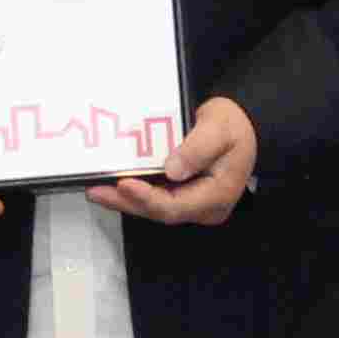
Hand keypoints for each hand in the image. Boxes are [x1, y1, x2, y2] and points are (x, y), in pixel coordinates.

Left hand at [96, 96, 257, 227]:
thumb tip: (172, 169)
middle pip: (160, 211)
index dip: (148, 198)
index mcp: (218, 195)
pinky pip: (155, 198)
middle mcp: (203, 207)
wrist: (242, 125)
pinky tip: (111, 185)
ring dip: (124, 200)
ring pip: (154, 207)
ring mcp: (192, 203)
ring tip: (96, 190)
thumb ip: (198, 149)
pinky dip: (133, 193)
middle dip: (126, 202)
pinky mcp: (181, 195)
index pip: (177, 205)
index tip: (125, 184)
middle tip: (96, 191)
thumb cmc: (232, 126)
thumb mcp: (220, 130)